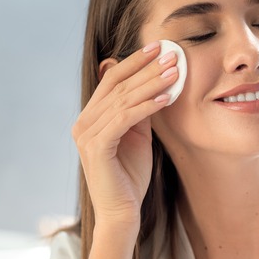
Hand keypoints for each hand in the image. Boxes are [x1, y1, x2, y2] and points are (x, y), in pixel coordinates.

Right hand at [71, 41, 179, 226]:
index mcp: (91, 117)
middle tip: (172, 55)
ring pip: (123, 100)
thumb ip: (140, 110)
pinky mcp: (96, 147)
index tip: (159, 47)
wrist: (122, 212)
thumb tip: (154, 82)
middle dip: (147, 68)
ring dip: (151, 83)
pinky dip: (146, 107)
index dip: (135, 62)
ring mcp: (86, 134)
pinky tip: (166, 98)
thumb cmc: (130, 175)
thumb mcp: (138, 135)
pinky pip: (123, 119)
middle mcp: (83, 122)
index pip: (112, 80)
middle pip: (118, 85)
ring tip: (175, 72)